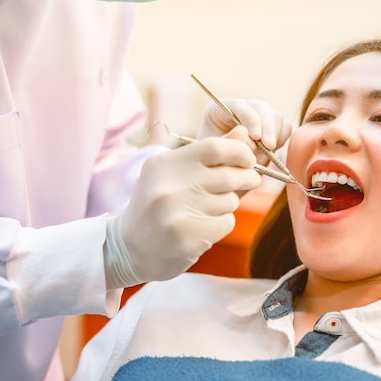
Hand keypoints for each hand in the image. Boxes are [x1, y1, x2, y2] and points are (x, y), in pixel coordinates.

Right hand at [104, 126, 260, 287]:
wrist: (130, 249)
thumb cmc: (158, 205)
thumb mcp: (175, 172)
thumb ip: (209, 152)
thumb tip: (243, 131)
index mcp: (163, 164)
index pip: (214, 147)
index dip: (240, 151)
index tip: (249, 159)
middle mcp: (168, 186)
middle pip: (228, 175)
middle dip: (247, 177)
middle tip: (251, 179)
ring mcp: (177, 213)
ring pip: (230, 201)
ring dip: (228, 204)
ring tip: (207, 209)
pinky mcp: (188, 237)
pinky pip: (226, 223)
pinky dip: (222, 224)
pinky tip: (202, 227)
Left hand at [197, 98, 292, 165]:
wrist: (218, 175)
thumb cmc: (212, 163)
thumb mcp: (214, 153)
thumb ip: (228, 142)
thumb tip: (246, 133)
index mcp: (219, 111)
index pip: (239, 105)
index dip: (251, 119)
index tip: (256, 137)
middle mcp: (241, 110)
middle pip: (262, 108)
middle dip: (268, 128)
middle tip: (269, 147)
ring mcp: (257, 118)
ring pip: (276, 118)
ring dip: (274, 136)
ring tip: (265, 156)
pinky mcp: (270, 130)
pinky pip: (284, 129)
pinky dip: (282, 140)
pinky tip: (271, 154)